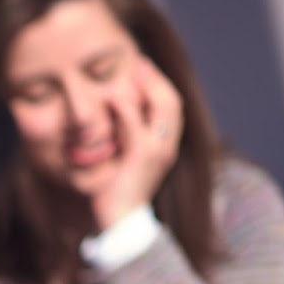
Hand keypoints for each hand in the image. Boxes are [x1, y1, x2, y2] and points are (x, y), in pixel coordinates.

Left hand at [90, 55, 183, 228]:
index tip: (145, 69)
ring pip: (162, 108)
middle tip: (140, 61)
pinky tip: (115, 96)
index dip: (160, 86)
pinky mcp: (142, 157)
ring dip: (147, 85)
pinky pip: (136, 127)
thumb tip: (112, 120)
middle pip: (171, 102)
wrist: (120, 221)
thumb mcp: (123, 162)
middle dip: (157, 79)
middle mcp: (168, 146)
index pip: (170, 108)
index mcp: (165, 146)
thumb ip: (125, 140)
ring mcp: (158, 151)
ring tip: (133, 68)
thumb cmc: (116, 193)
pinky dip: (127, 109)